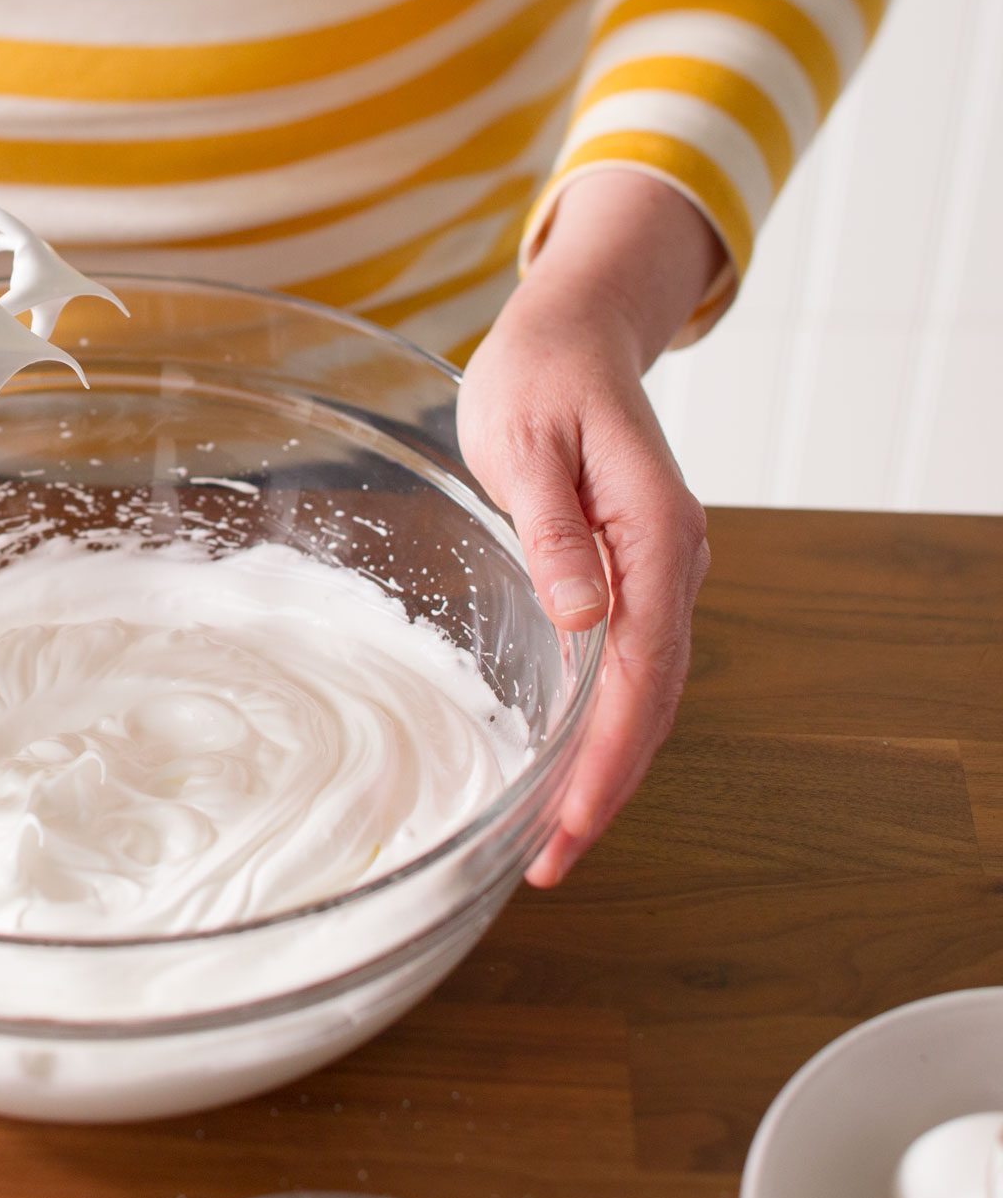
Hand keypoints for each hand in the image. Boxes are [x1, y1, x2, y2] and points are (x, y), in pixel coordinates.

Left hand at [457, 169, 724, 884]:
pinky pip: (626, 667)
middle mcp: (669, 562)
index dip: (608, 755)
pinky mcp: (628, 575)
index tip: (570, 821)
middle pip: (651, 699)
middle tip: (550, 864)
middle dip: (605, 787)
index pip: (642, 669)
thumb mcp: (528, 440)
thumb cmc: (540, 376)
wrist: (572, 333)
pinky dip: (601, 726)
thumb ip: (555, 528)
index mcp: (654, 532)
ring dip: (604, 767)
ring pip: (643, 692)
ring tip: (553, 841)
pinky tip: (567, 769)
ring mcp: (655, 572)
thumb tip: (582, 616)